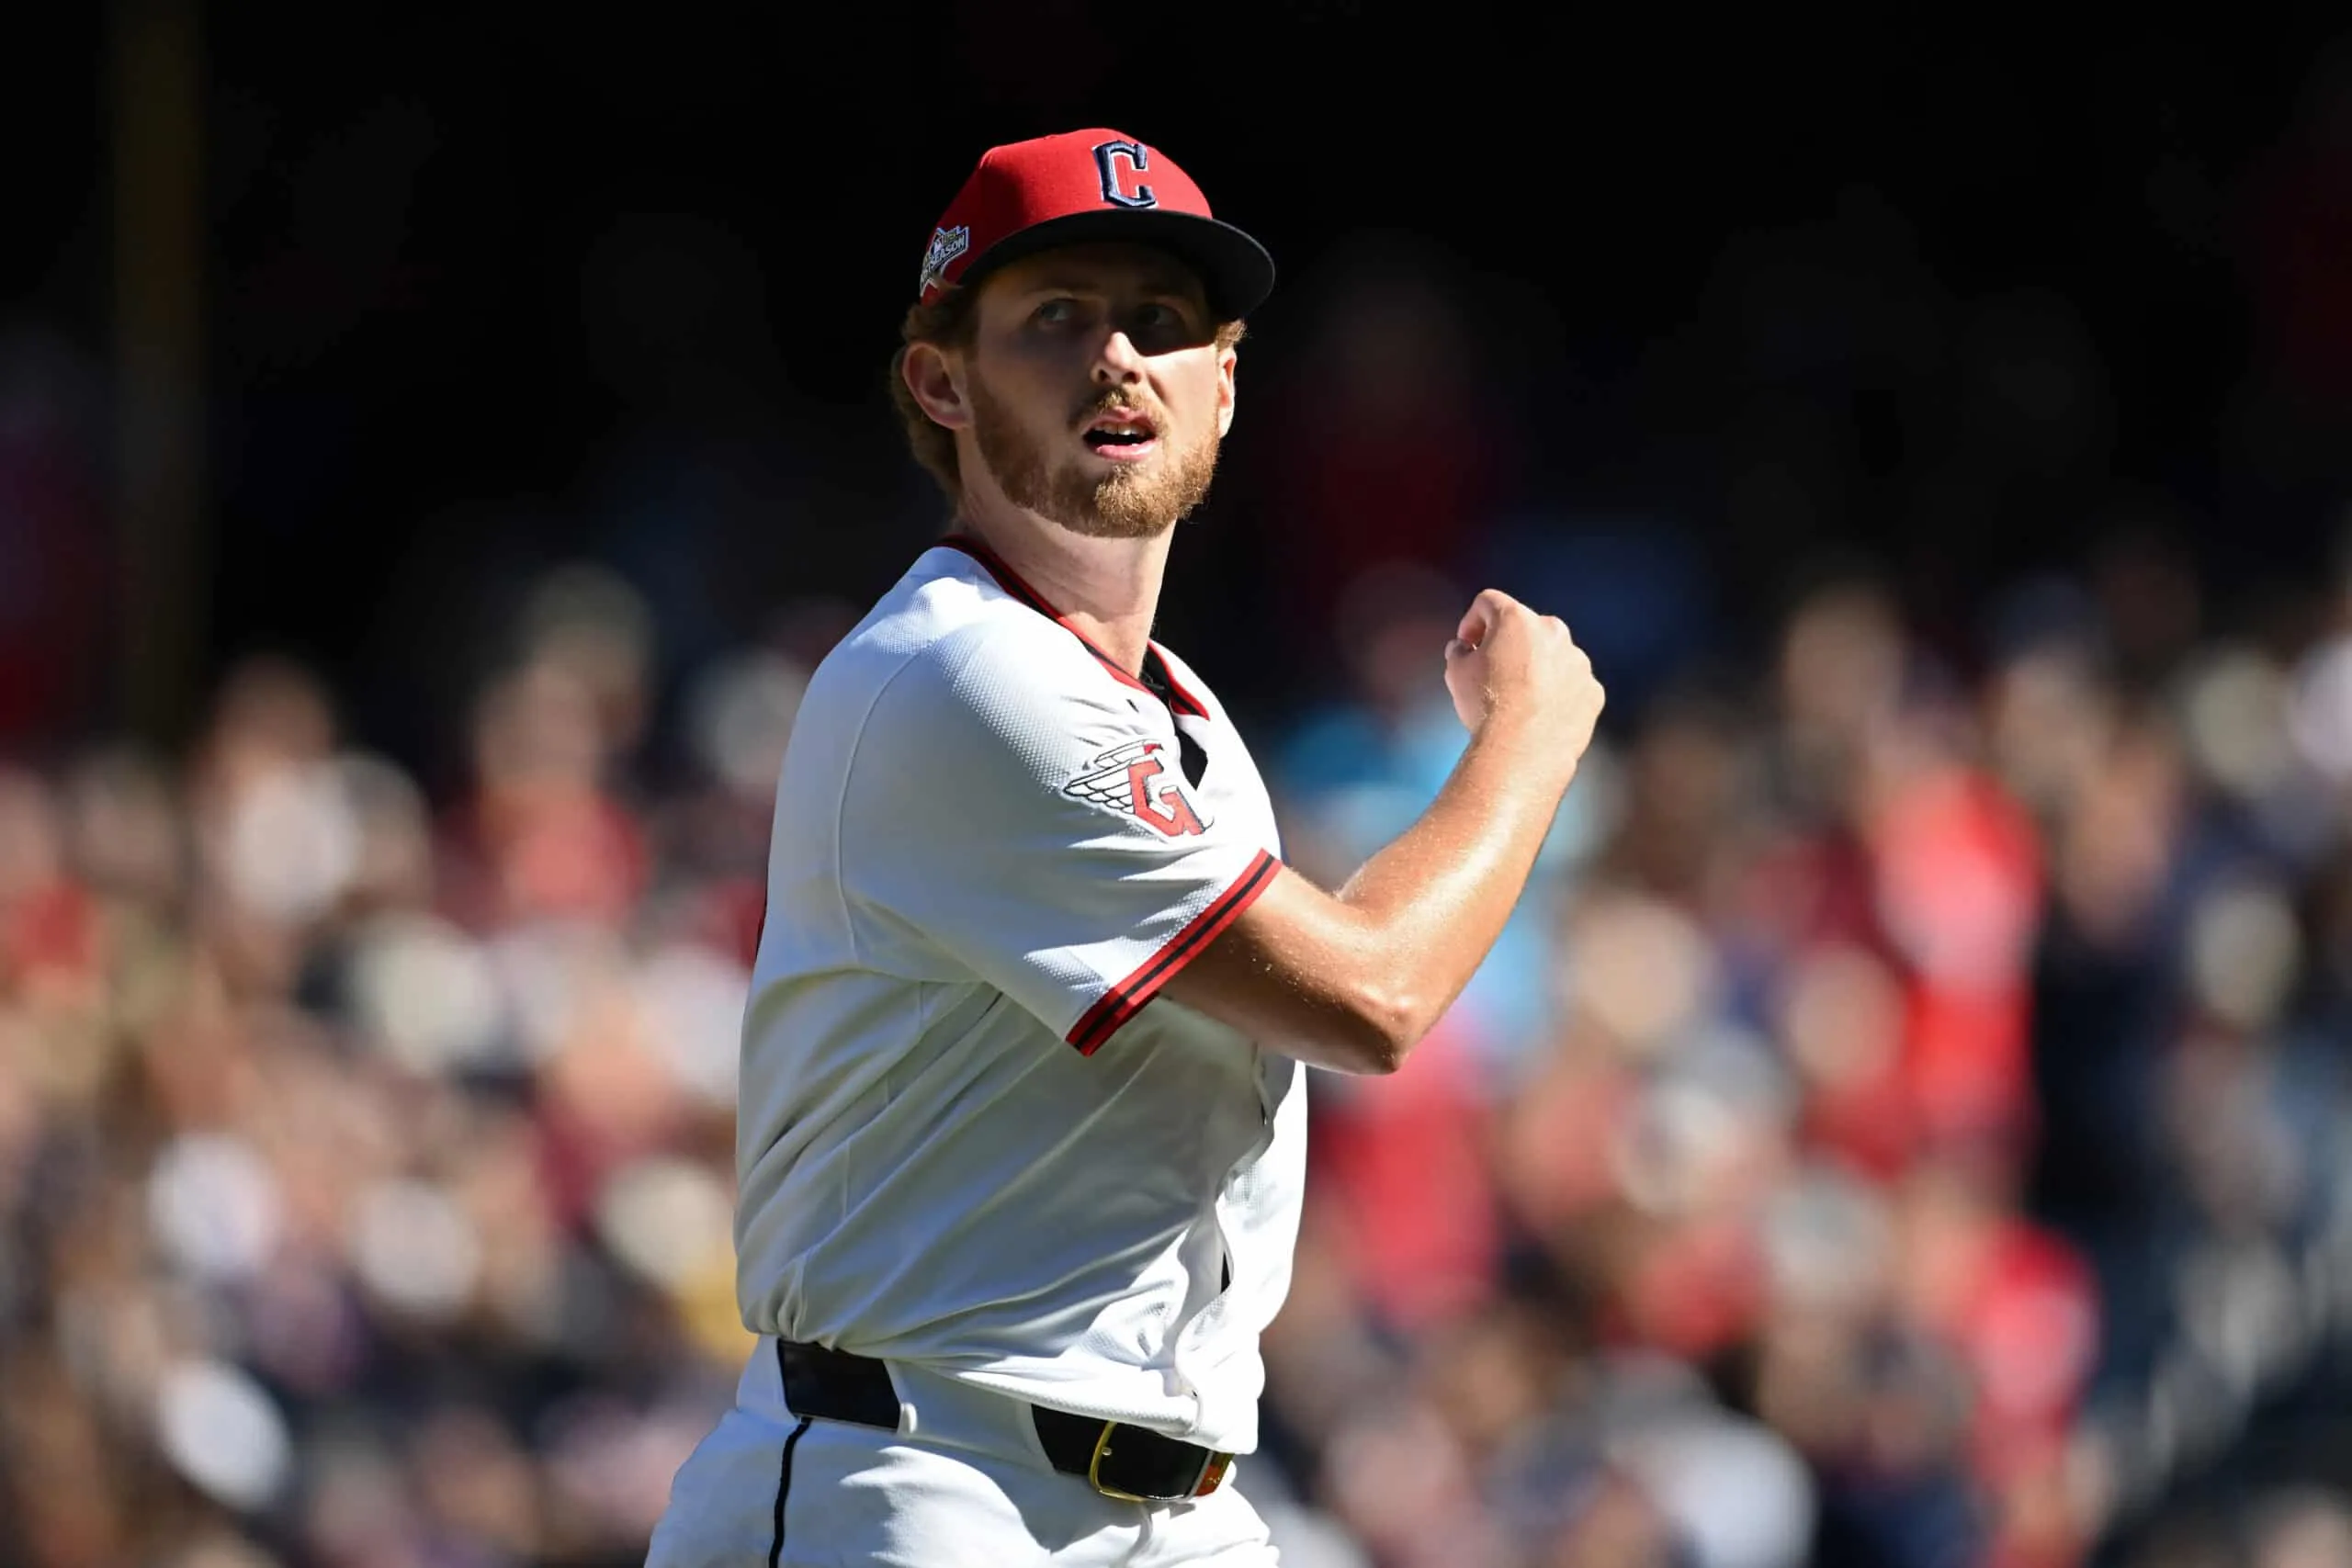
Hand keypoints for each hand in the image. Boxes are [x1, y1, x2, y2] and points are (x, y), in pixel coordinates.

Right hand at [1443, 589, 1604, 771]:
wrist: (1522, 751)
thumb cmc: (1486, 707)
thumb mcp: (1456, 673)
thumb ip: (1459, 651)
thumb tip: (1463, 649)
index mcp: (1517, 620)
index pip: (1489, 603)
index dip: (1472, 621)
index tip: (1467, 645)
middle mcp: (1554, 632)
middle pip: (1527, 627)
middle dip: (1509, 644)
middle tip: (1493, 672)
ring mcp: (1578, 662)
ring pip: (1554, 656)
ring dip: (1537, 669)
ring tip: (1519, 700)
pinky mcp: (1593, 691)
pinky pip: (1572, 685)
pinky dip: (1558, 695)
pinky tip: (1541, 716)